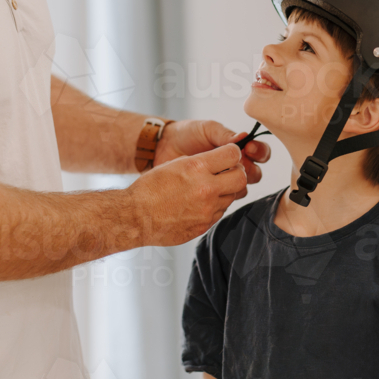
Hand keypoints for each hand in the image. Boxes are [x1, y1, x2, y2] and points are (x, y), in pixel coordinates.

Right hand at [128, 143, 246, 245]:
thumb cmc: (150, 188)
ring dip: (225, 191)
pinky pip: (221, 212)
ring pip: (232, 196)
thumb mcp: (175, 164)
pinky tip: (199, 203)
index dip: (233, 153)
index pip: (233, 154)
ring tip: (208, 189)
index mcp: (197, 167)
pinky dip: (215, 206)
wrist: (136, 217)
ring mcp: (207, 209)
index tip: (229, 155)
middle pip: (242, 177)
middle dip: (237, 173)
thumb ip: (201, 161)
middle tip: (227, 172)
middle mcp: (206, 188)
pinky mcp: (205, 225)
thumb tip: (222, 160)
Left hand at [153, 119, 269, 198]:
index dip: (259, 152)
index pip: (259, 153)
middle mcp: (233, 167)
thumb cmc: (186, 134)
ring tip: (220, 177)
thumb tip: (243, 137)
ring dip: (236, 184)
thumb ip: (224, 134)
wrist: (162, 148)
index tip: (248, 149)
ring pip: (241, 189)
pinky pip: (225, 201)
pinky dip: (222, 195)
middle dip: (251, 170)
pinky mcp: (211, 196)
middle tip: (238, 165)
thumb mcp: (206, 129)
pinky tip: (210, 188)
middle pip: (255, 174)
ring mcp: (222, 182)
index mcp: (236, 149)